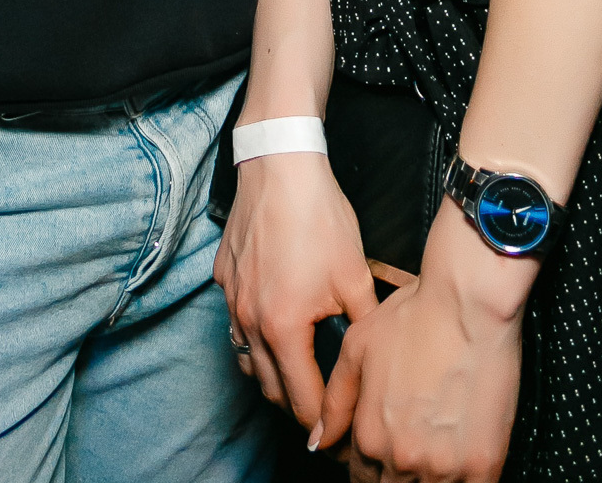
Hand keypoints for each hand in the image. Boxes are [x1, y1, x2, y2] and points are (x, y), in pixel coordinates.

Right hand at [213, 151, 377, 428]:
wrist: (280, 166)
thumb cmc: (319, 218)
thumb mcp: (355, 276)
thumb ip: (364, 327)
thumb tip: (377, 360)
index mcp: (283, 329)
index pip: (302, 400)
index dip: (324, 424)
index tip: (338, 435)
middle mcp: (248, 321)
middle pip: (270, 388)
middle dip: (297, 405)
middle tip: (324, 409)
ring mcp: (231, 299)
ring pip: (247, 358)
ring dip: (272, 374)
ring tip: (300, 374)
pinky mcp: (223, 276)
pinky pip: (235, 321)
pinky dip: (253, 335)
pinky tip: (276, 320)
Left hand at [314, 200, 529, 481]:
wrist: (469, 304)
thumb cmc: (414, 317)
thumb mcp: (357, 349)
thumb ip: (335, 402)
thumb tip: (318, 441)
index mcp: (369, 436)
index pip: (360, 479)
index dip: (367, 468)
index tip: (380, 451)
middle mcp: (403, 459)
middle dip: (394, 474)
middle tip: (408, 443)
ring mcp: (445, 466)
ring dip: (425, 477)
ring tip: (432, 446)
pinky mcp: (484, 464)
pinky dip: (459, 481)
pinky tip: (458, 459)